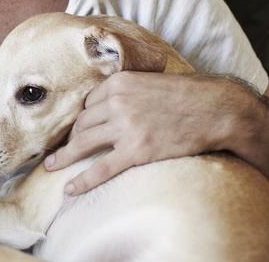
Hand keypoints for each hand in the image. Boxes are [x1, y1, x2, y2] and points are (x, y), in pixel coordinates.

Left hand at [44, 72, 251, 194]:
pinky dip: (82, 180)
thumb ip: (127, 89)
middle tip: (65, 149)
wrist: (216, 109)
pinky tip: (70, 189)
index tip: (80, 129)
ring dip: (65, 156)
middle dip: (73, 137)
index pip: (88, 103)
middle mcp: (116, 102)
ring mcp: (125, 127)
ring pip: (84, 144)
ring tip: (52, 165)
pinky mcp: (137, 151)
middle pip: (82, 123)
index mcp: (118, 82)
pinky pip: (101, 169)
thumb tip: (109, 102)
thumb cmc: (188, 94)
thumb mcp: (150, 80)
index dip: (84, 118)